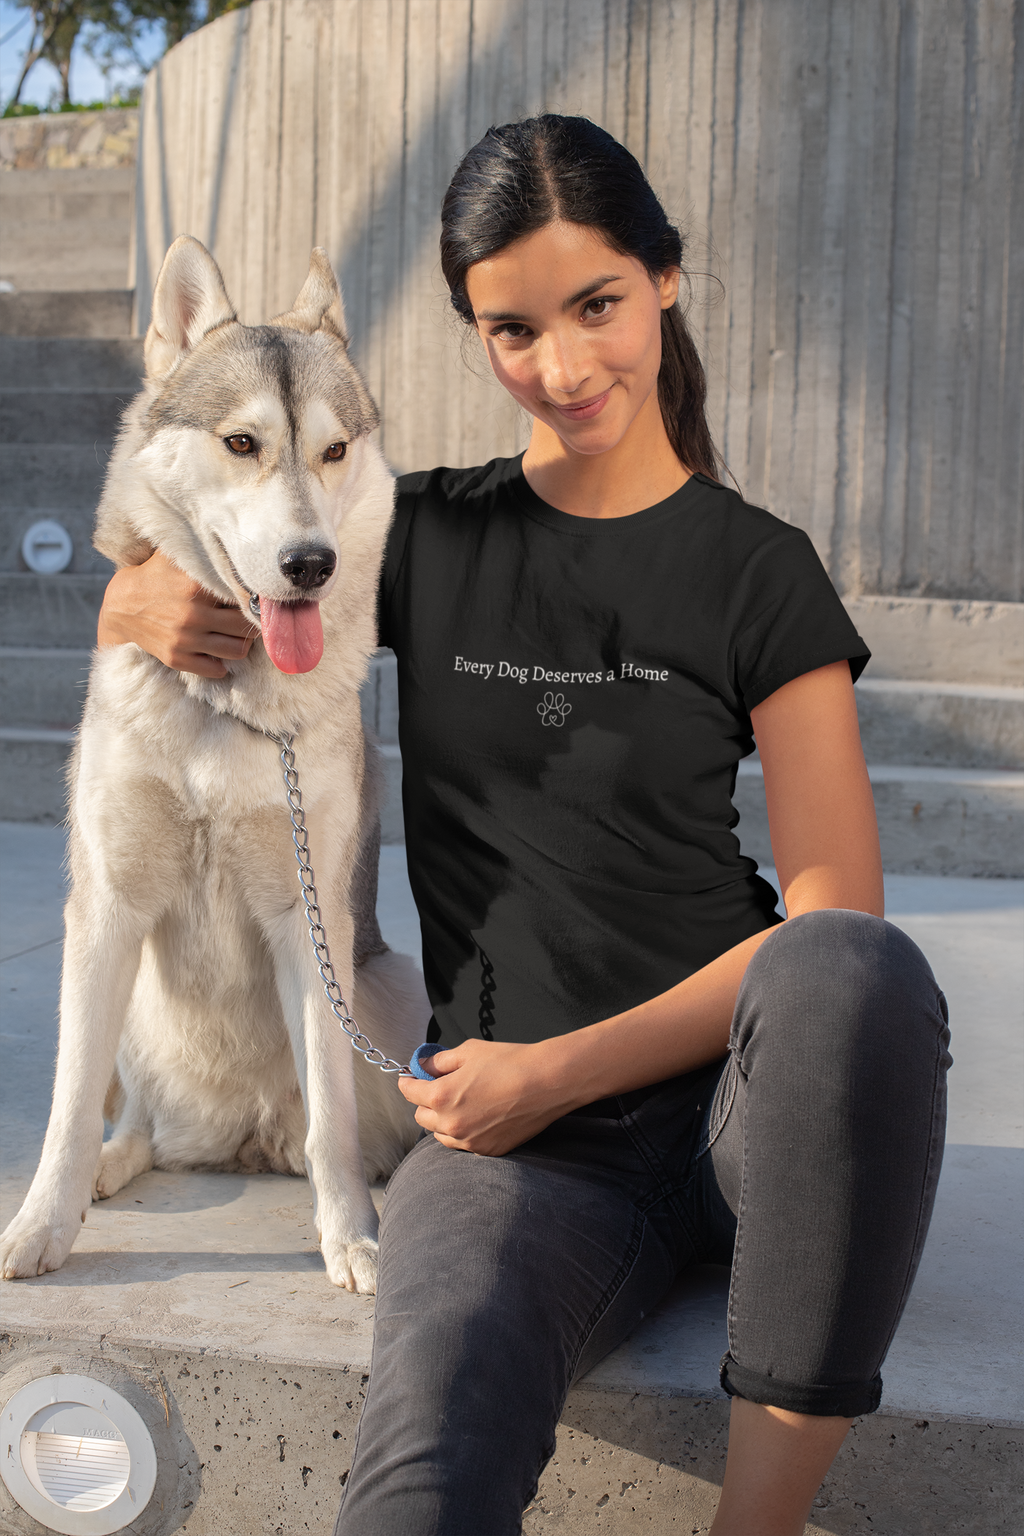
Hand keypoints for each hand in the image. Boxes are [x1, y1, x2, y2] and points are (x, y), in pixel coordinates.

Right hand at [97, 549, 257, 677]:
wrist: (120, 605)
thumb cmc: (155, 576)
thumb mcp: (175, 556)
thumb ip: (203, 550)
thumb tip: (232, 540)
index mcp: (196, 587)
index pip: (244, 598)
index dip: (255, 599)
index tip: (259, 600)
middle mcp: (193, 615)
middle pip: (245, 626)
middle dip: (251, 622)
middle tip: (251, 618)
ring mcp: (185, 639)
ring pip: (237, 651)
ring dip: (241, 643)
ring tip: (236, 634)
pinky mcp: (176, 658)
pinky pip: (215, 670)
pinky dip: (221, 663)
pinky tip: (216, 649)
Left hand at [398, 1038, 578, 1155]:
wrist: (547, 1082)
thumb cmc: (509, 1062)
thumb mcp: (469, 1051)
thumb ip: (440, 1061)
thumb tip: (423, 1067)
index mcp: (441, 1096)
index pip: (410, 1092)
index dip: (409, 1081)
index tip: (412, 1077)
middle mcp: (451, 1124)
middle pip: (422, 1117)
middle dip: (426, 1101)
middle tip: (440, 1087)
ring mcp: (469, 1141)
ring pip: (441, 1134)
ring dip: (443, 1120)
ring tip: (462, 1103)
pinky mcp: (488, 1150)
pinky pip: (464, 1144)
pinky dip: (465, 1132)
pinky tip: (479, 1116)